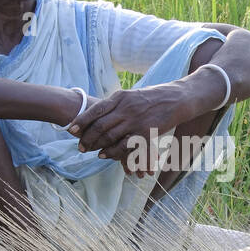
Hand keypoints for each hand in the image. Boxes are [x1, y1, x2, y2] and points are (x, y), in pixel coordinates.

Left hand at [67, 85, 188, 176]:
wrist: (178, 98)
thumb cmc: (153, 97)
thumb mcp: (131, 95)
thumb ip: (116, 104)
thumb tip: (98, 113)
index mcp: (120, 97)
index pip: (95, 110)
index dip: (82, 122)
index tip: (71, 130)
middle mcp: (125, 108)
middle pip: (100, 126)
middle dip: (87, 138)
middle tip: (80, 146)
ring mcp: (135, 121)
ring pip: (110, 137)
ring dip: (98, 147)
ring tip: (91, 152)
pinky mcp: (145, 132)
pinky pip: (124, 146)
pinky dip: (113, 153)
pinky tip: (106, 156)